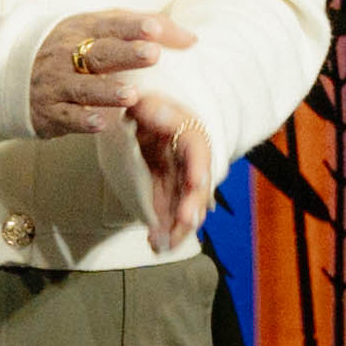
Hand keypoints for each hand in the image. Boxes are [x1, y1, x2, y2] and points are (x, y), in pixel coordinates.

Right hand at [24, 5, 192, 141]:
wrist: (11, 74)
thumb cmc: (71, 50)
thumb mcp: (98, 31)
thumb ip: (143, 29)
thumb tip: (192, 39)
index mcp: (82, 29)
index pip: (110, 25)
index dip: (132, 27)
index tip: (154, 29)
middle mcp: (67, 54)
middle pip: (99, 53)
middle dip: (125, 54)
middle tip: (151, 55)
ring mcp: (57, 83)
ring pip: (83, 87)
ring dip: (107, 91)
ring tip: (131, 94)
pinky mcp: (50, 111)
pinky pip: (67, 116)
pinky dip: (83, 120)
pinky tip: (100, 123)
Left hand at [123, 84, 223, 245]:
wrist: (146, 119)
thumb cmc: (149, 108)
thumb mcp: (147, 101)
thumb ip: (148, 107)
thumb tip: (148, 108)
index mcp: (190, 133)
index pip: (198, 150)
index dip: (198, 167)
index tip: (196, 183)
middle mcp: (191, 160)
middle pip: (196, 186)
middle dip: (192, 205)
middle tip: (185, 222)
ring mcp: (181, 178)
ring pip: (184, 205)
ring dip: (176, 227)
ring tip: (162, 244)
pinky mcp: (168, 192)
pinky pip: (169, 213)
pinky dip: (164, 229)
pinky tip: (156, 244)